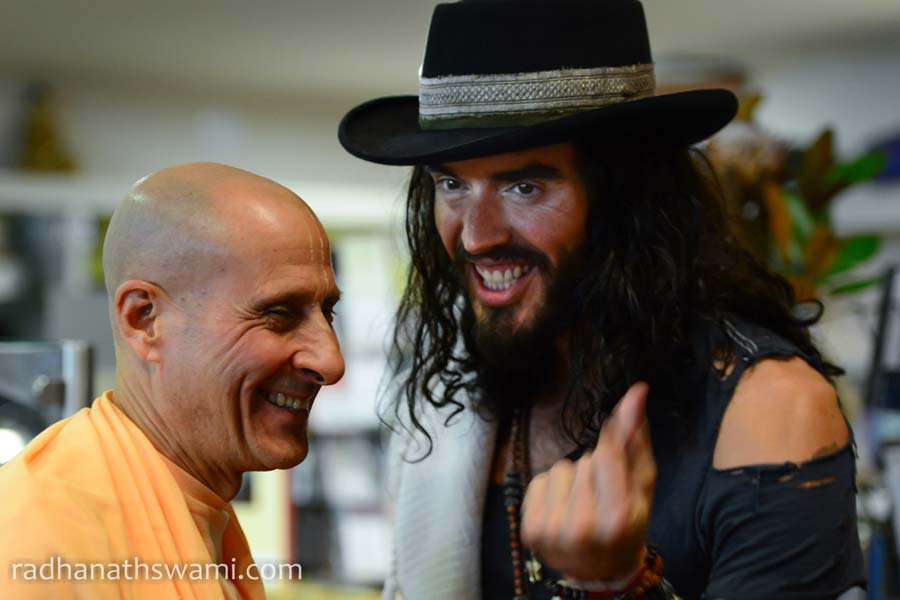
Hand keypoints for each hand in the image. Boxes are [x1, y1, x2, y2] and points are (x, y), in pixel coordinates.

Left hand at [520, 382, 654, 583]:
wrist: (600, 571)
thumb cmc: (629, 525)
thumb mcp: (643, 487)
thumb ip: (637, 441)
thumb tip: (636, 393)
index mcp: (618, 517)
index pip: (607, 454)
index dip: (614, 432)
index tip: (624, 414)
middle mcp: (583, 526)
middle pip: (585, 460)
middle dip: (596, 468)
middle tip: (603, 493)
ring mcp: (552, 530)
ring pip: (561, 468)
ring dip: (572, 479)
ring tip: (582, 502)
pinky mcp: (530, 529)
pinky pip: (540, 481)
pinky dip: (552, 490)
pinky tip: (562, 509)